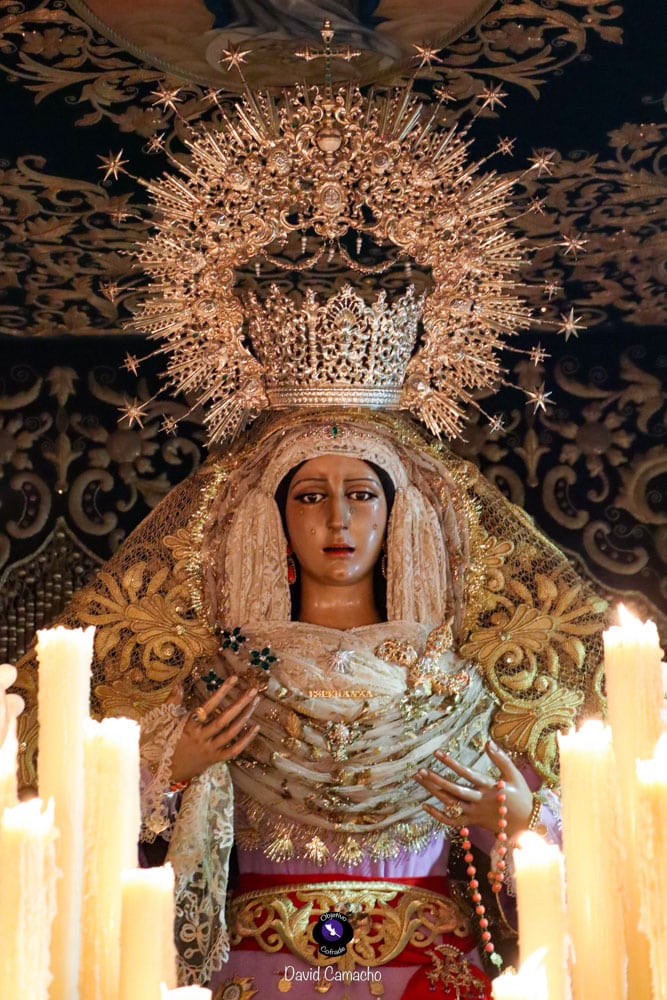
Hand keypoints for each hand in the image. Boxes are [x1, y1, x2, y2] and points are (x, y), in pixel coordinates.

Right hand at [170, 676, 259, 783]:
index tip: (234, 679)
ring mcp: (209, 750)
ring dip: (244, 717)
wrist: (160, 771)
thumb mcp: (162, 721)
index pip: (207, 707)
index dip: (221, 692)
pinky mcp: (214, 760)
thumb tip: (179, 684)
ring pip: (231, 733)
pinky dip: (246, 740)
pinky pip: (233, 751)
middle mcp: (200, 738)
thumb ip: (172, 702)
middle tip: (253, 690)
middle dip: (239, 704)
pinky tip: (255, 727)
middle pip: (224, 720)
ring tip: (255, 702)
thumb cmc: (161, 743)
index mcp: (188, 727)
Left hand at [416, 741, 532, 836]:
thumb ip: (501, 759)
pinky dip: (438, 815)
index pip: (467, 774)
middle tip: (421, 770)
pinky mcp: (472, 822)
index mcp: (489, 788)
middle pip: (454, 791)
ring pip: (450, 804)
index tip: (437, 753)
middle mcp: (480, 801)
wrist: (526, 825)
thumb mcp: (515, 775)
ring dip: (433, 792)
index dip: (452, 764)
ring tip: (420, 778)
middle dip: (436, 780)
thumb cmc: (521, 796)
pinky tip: (425, 805)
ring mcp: (474, 814)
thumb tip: (488, 742)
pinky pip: (452, 821)